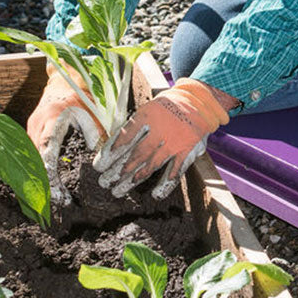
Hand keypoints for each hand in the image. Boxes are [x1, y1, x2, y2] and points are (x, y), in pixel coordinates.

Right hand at [27, 65, 105, 205]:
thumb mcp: (94, 115)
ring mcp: (30, 129)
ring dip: (40, 180)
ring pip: (30, 161)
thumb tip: (102, 165)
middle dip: (45, 184)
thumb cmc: (83, 96)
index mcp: (52, 118)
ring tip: (54, 201)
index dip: (51, 175)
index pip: (47, 151)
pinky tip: (48, 188)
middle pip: (35, 161)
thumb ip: (97, 138)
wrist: (65, 78)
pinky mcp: (30, 134)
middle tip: (60, 204)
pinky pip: (31, 157)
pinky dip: (38, 172)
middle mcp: (36, 125)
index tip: (59, 193)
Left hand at [94, 78, 233, 199]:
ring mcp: (175, 141)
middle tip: (104, 182)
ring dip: (135, 179)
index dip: (110, 152)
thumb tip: (113, 147)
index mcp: (147, 115)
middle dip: (118, 170)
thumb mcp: (148, 109)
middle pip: (136, 153)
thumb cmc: (166, 108)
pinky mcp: (188, 150)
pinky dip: (166, 183)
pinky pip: (176, 169)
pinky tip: (155, 195)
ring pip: (152, 164)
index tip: (98, 165)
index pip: (125, 136)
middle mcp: (160, 129)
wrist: (199, 102)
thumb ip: (134, 127)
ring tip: (119, 190)